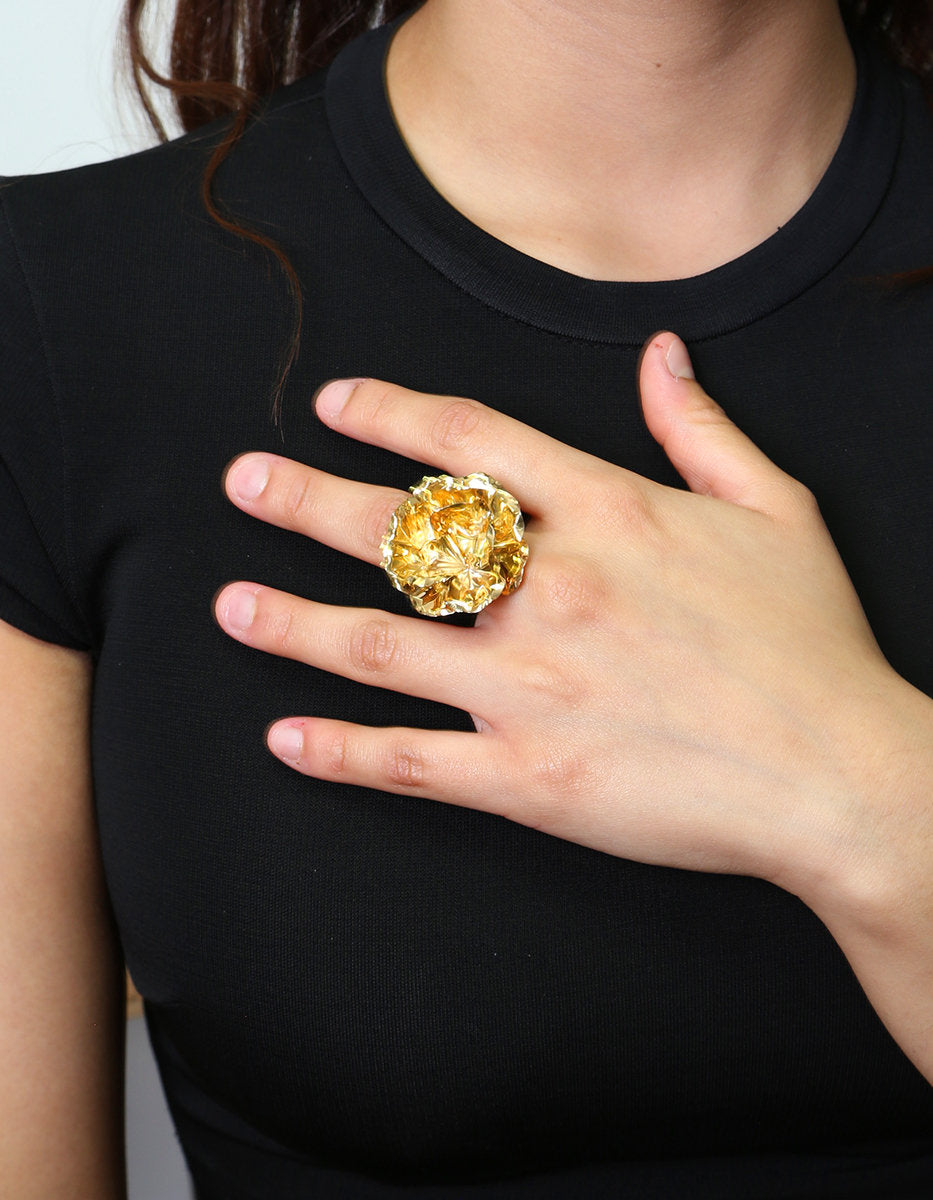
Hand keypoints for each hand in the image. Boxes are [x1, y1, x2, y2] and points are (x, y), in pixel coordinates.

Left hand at [214, 333, 912, 902]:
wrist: (839, 778)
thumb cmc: (813, 644)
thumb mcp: (776, 511)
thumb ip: (702, 427)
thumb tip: (661, 353)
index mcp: (609, 516)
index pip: (470, 443)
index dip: (389, 415)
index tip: (334, 404)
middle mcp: (554, 592)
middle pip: (402, 534)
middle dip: (308, 501)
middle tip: (244, 483)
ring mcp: (535, 689)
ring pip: (382, 645)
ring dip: (295, 623)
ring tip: (232, 604)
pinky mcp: (532, 780)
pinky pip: (414, 760)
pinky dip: (343, 751)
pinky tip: (287, 738)